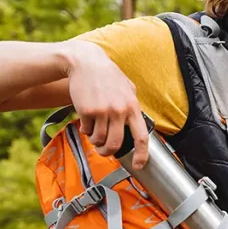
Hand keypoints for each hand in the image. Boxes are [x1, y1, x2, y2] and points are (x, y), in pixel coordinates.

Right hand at [65, 42, 148, 167]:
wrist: (86, 63)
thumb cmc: (107, 76)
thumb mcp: (127, 88)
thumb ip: (132, 106)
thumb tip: (136, 124)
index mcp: (133, 107)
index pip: (141, 137)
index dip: (142, 155)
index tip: (140, 165)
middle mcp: (120, 110)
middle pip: (116, 144)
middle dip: (108, 152)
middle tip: (104, 151)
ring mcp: (103, 111)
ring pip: (99, 140)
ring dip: (95, 141)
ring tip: (94, 132)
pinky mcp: (87, 111)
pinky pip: (87, 130)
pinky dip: (86, 130)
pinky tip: (87, 120)